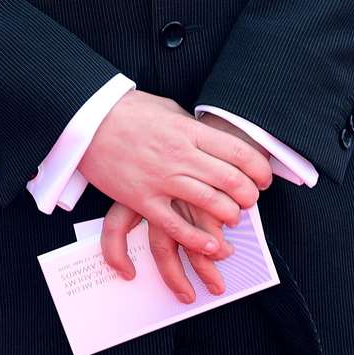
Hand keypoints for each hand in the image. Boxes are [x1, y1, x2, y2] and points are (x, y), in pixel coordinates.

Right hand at [139, 116, 274, 302]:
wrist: (89, 119)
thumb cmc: (128, 111)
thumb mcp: (167, 109)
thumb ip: (190, 127)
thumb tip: (209, 137)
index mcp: (188, 131)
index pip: (237, 152)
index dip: (258, 169)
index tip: (264, 178)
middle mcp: (180, 155)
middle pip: (229, 180)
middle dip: (248, 195)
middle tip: (251, 201)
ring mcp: (161, 179)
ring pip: (209, 203)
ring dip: (228, 215)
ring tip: (233, 218)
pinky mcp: (142, 199)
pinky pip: (175, 225)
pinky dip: (196, 239)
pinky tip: (212, 246)